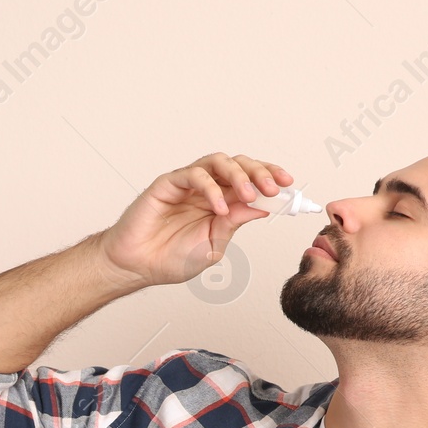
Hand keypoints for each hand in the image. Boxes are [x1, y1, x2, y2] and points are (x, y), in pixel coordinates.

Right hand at [94, 152, 293, 287]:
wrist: (138, 266)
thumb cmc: (170, 258)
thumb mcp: (214, 246)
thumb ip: (235, 225)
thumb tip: (261, 209)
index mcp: (222, 202)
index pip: (252, 181)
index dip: (272, 179)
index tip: (290, 187)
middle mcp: (207, 189)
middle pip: (240, 165)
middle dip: (261, 173)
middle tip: (274, 188)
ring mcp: (188, 184)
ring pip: (220, 162)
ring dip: (240, 174)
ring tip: (250, 194)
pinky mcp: (169, 183)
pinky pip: (194, 174)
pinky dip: (211, 188)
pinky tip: (218, 206)